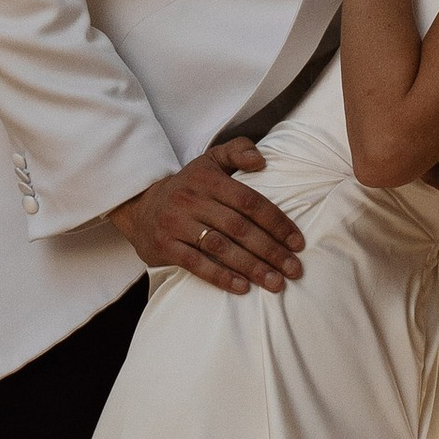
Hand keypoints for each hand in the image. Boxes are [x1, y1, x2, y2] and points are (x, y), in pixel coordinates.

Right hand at [106, 141, 304, 295]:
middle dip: (270, 250)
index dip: (276, 222)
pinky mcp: (165, 246)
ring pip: (220, 247)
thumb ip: (237, 151)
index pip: (249, 201)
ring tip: (275, 283)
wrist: (140, 207)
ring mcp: (176, 224)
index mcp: (207, 179)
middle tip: (294, 269)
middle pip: (239, 227)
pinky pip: (196, 264)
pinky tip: (243, 288)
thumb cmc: (188, 186)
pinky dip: (221, 277)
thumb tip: (262, 160)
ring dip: (251, 267)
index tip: (297, 243)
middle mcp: (191, 200)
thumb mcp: (210, 161)